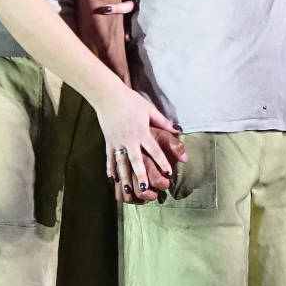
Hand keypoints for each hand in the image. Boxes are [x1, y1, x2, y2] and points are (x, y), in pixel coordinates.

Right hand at [98, 87, 180, 204]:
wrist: (108, 95)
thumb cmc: (130, 100)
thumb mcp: (149, 109)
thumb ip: (163, 122)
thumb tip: (177, 130)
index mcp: (141, 131)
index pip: (154, 150)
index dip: (162, 162)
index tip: (169, 173)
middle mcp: (129, 139)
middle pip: (136, 160)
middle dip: (142, 175)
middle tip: (146, 188)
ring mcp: (117, 141)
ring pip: (121, 163)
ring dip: (125, 177)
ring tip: (128, 190)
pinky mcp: (108, 141)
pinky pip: (109, 158)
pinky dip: (110, 169)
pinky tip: (112, 179)